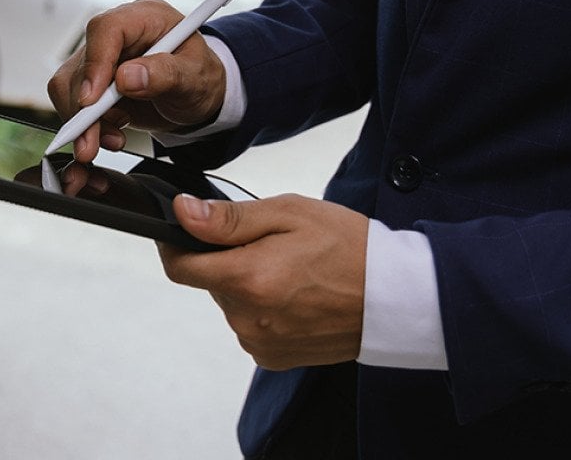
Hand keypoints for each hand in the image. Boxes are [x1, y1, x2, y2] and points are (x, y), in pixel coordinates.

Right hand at [46, 0, 226, 162]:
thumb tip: (128, 77)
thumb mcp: (195, 78)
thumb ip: (166, 75)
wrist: (195, 97)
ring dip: (84, 121)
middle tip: (91, 140)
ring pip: (69, 85)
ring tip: (113, 139)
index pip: (107, 29)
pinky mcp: (91, 79)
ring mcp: (102, 57)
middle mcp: (118, 34)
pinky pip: (72, 100)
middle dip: (84, 108)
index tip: (92, 100)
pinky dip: (86, 125)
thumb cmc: (199, 78)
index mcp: (146, 18)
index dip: (95, 63)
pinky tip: (109, 134)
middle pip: (83, 62)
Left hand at [159, 193, 368, 369]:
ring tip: (291, 269)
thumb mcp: (289, 214)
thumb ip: (229, 219)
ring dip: (247, 284)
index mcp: (248, 280)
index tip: (181, 228)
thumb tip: (182, 212)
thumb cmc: (349, 248)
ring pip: (231, 302)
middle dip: (228, 259)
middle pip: (211, 281)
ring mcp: (260, 343)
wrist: (397, 297)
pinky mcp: (273, 357)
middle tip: (270, 244)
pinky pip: (250, 325)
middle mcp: (247, 319)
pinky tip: (296, 294)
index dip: (174, 243)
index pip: (180, 267)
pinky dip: (262, 307)